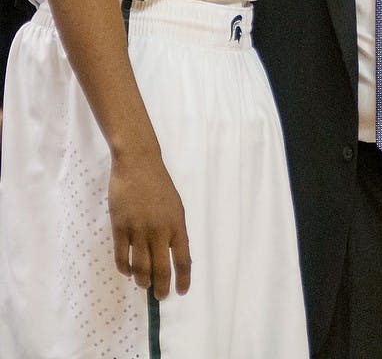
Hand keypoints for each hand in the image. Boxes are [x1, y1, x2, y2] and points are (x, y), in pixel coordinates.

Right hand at [109, 151, 191, 298]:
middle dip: (161, 288)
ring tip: (143, 284)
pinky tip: (128, 271)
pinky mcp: (120, 227)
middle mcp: (159, 230)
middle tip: (160, 296)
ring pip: (140, 268)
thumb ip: (174, 231)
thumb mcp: (175, 207)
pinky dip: (125, 269)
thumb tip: (172, 257)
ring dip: (142, 281)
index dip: (183, 279)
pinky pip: (122, 257)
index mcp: (177, 224)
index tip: (181, 292)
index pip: (183, 259)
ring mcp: (138, 229)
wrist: (138, 164)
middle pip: (161, 269)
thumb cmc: (158, 184)